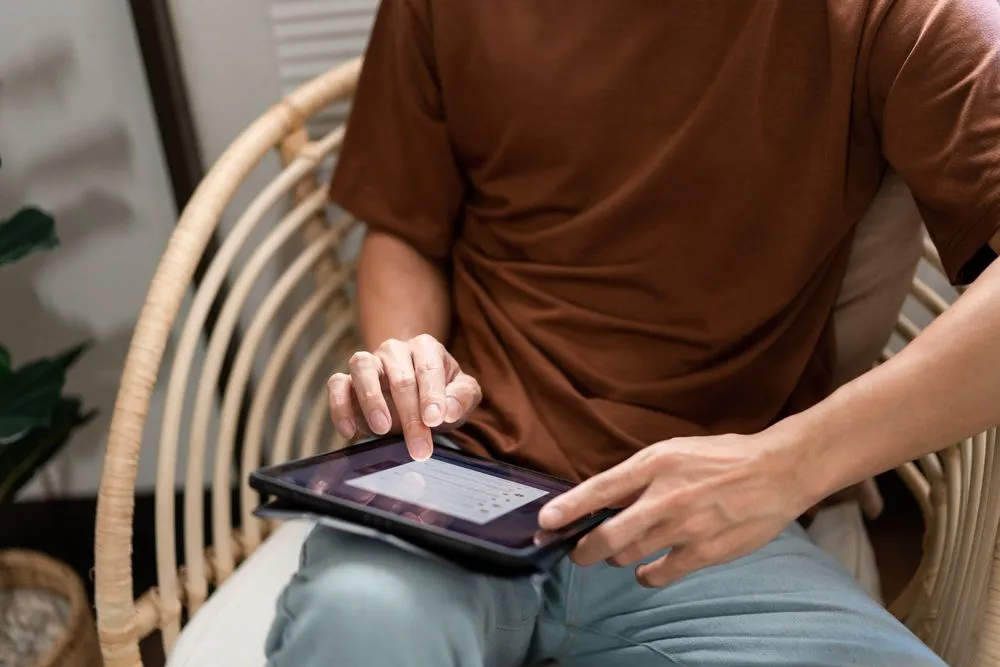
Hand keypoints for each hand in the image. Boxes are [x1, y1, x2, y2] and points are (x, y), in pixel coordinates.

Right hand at [327, 334, 480, 459]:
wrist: (416, 400)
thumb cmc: (442, 395)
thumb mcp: (463, 395)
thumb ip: (462, 398)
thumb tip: (447, 411)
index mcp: (426, 348)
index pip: (428, 369)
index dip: (432, 396)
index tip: (435, 421)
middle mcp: (395, 350)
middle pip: (400, 378)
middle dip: (410, 416)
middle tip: (419, 448)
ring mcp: (369, 362)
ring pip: (362, 368)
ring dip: (371, 400)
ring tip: (382, 429)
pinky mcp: (347, 380)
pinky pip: (336, 384)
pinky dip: (339, 406)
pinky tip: (349, 431)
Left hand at [538, 428, 817, 586]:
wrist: (776, 471)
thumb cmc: (722, 459)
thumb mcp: (673, 452)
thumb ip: (638, 475)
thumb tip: (603, 499)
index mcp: (655, 463)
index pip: (600, 489)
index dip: (568, 508)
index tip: (546, 522)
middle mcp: (665, 496)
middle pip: (608, 535)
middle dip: (584, 549)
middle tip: (578, 552)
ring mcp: (684, 528)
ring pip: (629, 556)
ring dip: (616, 558)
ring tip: (619, 552)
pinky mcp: (704, 552)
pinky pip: (659, 575)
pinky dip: (647, 575)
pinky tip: (648, 570)